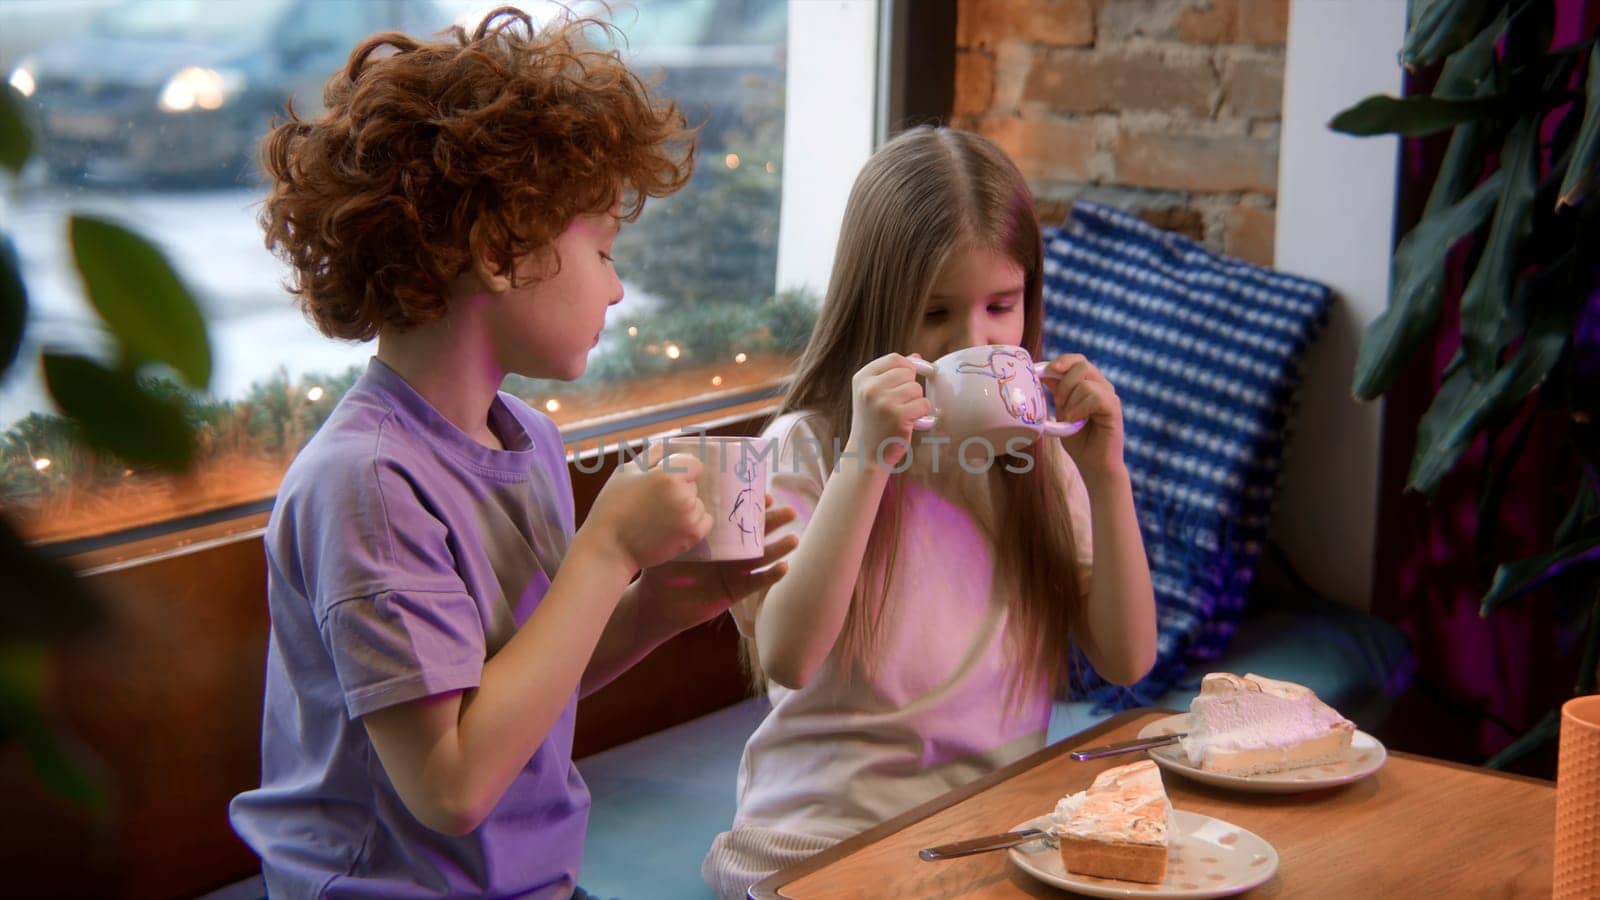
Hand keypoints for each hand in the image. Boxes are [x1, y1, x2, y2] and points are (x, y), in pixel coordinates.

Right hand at [580, 443, 712, 572]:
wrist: (610, 547)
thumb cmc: (613, 507)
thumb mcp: (625, 472)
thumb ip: (650, 455)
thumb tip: (665, 445)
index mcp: (668, 475)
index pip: (694, 463)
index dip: (681, 470)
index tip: (666, 481)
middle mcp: (683, 495)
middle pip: (694, 485)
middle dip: (680, 490)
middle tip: (656, 502)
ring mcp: (690, 517)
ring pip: (698, 504)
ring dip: (686, 508)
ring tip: (661, 517)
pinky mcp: (692, 536)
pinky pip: (704, 522)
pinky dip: (693, 523)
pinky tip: (672, 527)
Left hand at [634, 495, 799, 629]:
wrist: (657, 603)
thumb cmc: (662, 569)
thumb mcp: (672, 541)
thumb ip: (680, 521)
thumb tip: (682, 491)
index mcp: (717, 536)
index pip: (739, 517)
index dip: (754, 507)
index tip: (766, 496)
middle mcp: (730, 551)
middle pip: (758, 534)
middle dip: (774, 522)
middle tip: (790, 512)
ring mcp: (735, 571)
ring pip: (763, 557)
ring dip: (779, 548)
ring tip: (793, 539)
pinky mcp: (737, 590)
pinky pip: (757, 582)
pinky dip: (771, 575)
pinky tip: (784, 567)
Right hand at [847, 353, 931, 469]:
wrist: (866, 455)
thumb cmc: (873, 422)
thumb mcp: (873, 394)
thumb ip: (891, 374)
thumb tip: (916, 357)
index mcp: (862, 379)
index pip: (894, 359)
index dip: (910, 364)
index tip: (920, 371)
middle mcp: (870, 389)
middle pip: (908, 372)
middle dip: (911, 386)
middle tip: (902, 403)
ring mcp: (884, 403)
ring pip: (917, 389)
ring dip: (916, 402)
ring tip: (903, 415)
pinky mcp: (899, 417)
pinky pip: (924, 404)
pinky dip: (922, 415)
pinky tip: (910, 423)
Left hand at [1042, 353, 1125, 478]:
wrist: (1094, 466)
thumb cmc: (1079, 442)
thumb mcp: (1062, 413)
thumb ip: (1057, 393)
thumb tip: (1045, 373)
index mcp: (1090, 384)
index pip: (1077, 360)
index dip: (1061, 361)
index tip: (1043, 372)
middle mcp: (1102, 386)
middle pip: (1082, 365)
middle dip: (1063, 382)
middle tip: (1058, 403)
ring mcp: (1110, 396)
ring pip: (1086, 383)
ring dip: (1071, 401)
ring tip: (1070, 418)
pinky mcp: (1114, 409)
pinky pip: (1095, 396)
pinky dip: (1080, 408)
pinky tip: (1077, 421)